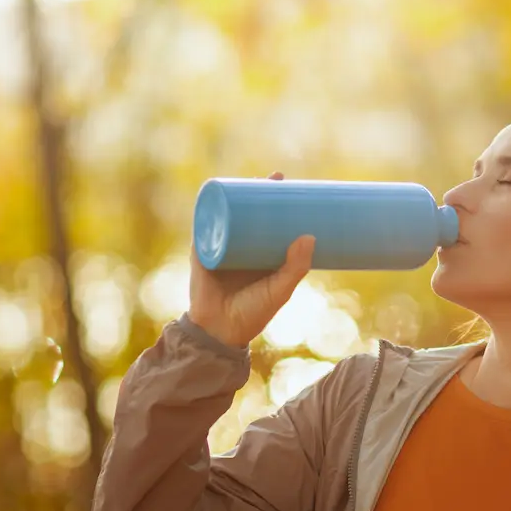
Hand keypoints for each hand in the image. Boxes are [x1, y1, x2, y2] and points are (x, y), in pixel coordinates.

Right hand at [188, 171, 313, 347]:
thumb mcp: (280, 289)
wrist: (220, 332)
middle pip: (249, 213)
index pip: (271, 223)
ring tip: (250, 179)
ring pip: (227, 214)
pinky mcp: (202, 250)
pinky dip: (209, 208)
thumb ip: (296, 267)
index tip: (294, 189)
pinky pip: (204, 224)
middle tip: (276, 178)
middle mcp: (240, 248)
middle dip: (259, 192)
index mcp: (260, 256)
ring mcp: (220, 247)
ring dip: (235, 194)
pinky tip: (217, 191)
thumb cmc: (253, 313)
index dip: (280, 206)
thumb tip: (309, 236)